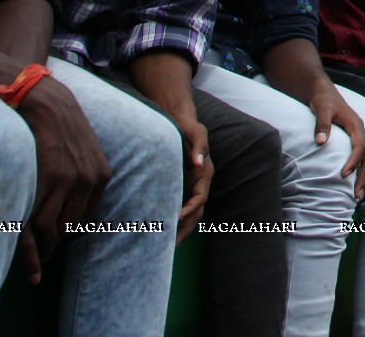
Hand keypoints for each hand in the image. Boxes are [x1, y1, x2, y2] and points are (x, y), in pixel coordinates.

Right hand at [15, 76, 112, 283]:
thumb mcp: (87, 149)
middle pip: (69, 228)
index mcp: (101, 175)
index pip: (85, 219)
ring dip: (41, 251)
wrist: (45, 100)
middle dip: (54, 245)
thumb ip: (87, 175)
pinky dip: (29, 248)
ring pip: (51, 230)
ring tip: (32, 262)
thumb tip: (78, 205)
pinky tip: (27, 261)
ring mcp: (65, 182)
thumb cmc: (61, 125)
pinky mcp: (43, 180)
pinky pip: (34, 223)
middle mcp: (88, 181)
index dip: (68, 233)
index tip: (56, 242)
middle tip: (41, 256)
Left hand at [172, 114, 212, 241]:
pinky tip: (160, 228)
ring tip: (164, 245)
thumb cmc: (187, 125)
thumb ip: (200, 145)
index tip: (176, 219)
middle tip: (170, 245)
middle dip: (185, 228)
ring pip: (188, 213)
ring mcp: (189, 186)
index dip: (190, 209)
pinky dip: (172, 219)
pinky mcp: (180, 186)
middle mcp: (199, 183)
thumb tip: (199, 163)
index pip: (200, 198)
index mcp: (205, 174)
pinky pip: (178, 206)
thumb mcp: (196, 131)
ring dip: (180, 229)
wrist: (177, 120)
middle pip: (196, 212)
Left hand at [310, 81, 364, 200]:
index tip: (343, 175)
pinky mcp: (355, 140)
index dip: (353, 162)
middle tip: (356, 195)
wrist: (324, 92)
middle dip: (364, 176)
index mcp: (355, 125)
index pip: (359, 146)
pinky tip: (354, 182)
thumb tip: (320, 142)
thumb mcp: (321, 109)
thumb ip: (322, 124)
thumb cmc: (322, 100)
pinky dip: (361, 171)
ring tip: (357, 194)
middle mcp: (361, 132)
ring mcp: (360, 136)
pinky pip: (363, 158)